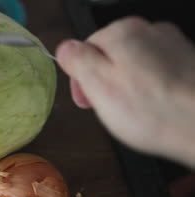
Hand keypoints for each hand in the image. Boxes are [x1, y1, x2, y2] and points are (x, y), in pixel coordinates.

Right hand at [56, 16, 194, 167]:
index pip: (85, 48)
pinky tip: (152, 109)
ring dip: (127, 86)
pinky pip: (156, 75)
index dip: (81, 77)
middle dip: (104, 81)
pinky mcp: (187, 64)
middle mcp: (150, 32)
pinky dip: (150, 90)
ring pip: (134, 65)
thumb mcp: (98, 85)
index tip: (85, 99)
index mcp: (123, 32)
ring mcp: (172, 46)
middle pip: (111, 55)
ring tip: (133, 112)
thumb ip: (77, 60)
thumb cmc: (153, 111)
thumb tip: (66, 48)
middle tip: (108, 108)